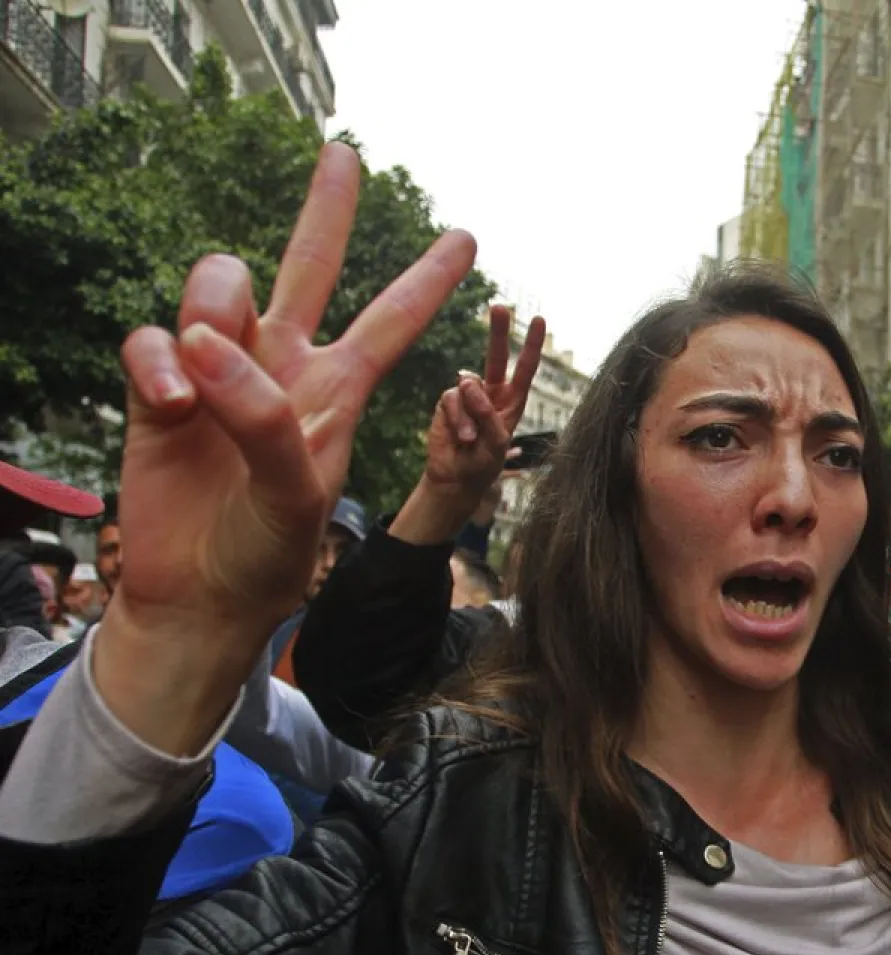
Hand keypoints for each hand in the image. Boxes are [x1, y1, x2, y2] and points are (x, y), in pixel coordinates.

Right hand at [98, 144, 476, 752]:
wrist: (201, 593)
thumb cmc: (269, 551)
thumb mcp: (295, 491)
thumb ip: (264, 419)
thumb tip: (206, 341)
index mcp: (338, 389)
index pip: (392, 320)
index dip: (429, 281)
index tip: (470, 238)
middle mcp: (283, 364)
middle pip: (310, 267)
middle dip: (327, 211)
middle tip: (344, 154)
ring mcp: (219, 370)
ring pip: (218, 285)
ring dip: (211, 310)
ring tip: (203, 382)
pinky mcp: (159, 385)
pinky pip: (150, 337)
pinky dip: (156, 362)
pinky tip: (170, 404)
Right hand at [421, 306, 545, 506]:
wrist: (456, 479)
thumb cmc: (483, 464)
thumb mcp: (496, 443)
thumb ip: (486, 413)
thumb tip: (467, 380)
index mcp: (512, 401)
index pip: (525, 368)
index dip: (532, 344)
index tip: (539, 319)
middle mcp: (491, 393)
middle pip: (496, 357)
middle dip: (498, 332)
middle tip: (499, 307)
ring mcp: (468, 396)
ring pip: (469, 387)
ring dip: (469, 414)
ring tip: (470, 439)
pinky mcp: (447, 402)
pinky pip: (452, 399)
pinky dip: (456, 418)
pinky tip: (459, 435)